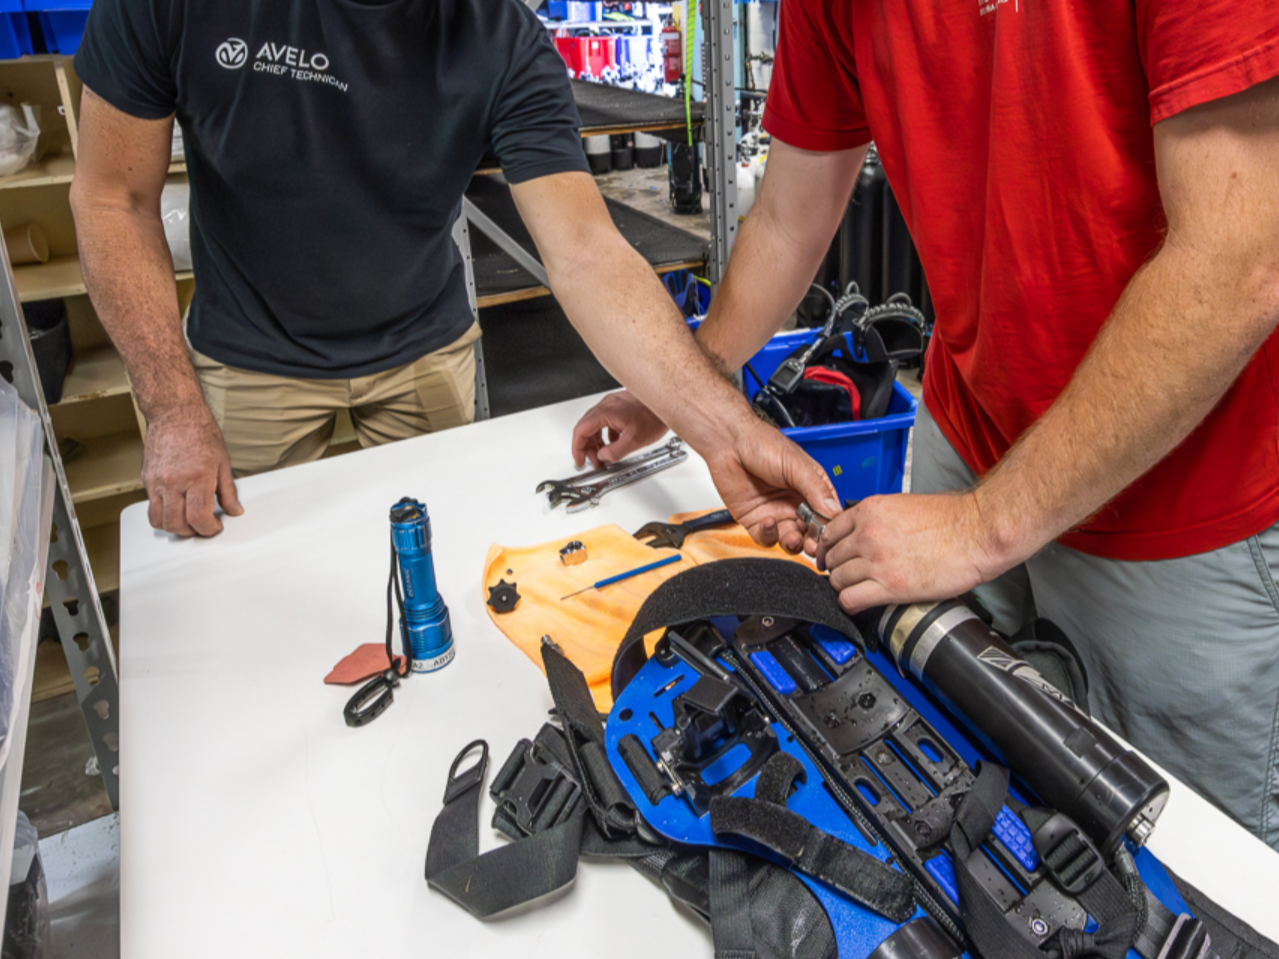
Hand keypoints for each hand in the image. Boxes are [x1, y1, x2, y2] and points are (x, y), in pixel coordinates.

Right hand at [142, 405, 243, 536]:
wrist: (175, 413)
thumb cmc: (199, 431)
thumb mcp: (223, 461)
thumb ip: (228, 490)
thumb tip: (234, 509)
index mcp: (197, 476)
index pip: (199, 516)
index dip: (208, 529)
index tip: (214, 527)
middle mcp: (174, 481)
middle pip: (177, 523)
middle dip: (192, 532)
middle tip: (202, 528)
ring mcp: (157, 481)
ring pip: (159, 519)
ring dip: (175, 528)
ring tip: (188, 523)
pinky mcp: (146, 478)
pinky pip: (151, 506)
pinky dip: (163, 514)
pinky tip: (175, 509)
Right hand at [572, 390, 668, 467]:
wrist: (668, 403)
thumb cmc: (655, 415)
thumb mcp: (634, 440)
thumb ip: (615, 451)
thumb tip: (603, 457)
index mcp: (605, 412)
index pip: (580, 431)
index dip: (577, 448)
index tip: (579, 460)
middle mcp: (607, 405)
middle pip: (586, 428)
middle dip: (588, 447)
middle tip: (594, 461)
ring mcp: (614, 404)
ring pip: (596, 425)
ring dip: (597, 441)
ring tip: (604, 455)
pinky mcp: (621, 406)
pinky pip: (607, 421)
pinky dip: (607, 434)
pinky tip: (615, 444)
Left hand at [705, 418, 841, 552]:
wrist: (729, 443)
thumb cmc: (761, 444)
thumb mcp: (795, 465)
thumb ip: (815, 489)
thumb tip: (834, 511)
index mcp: (811, 488)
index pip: (828, 514)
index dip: (830, 526)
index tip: (830, 534)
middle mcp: (796, 503)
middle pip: (811, 532)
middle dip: (813, 541)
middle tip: (812, 544)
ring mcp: (776, 513)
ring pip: (791, 540)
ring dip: (794, 543)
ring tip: (793, 537)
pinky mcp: (755, 521)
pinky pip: (767, 538)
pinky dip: (770, 536)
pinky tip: (768, 522)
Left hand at [815, 492, 1017, 611]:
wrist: (978, 532)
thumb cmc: (953, 519)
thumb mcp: (904, 506)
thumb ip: (878, 519)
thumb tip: (866, 533)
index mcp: (870, 511)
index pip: (829, 531)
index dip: (827, 547)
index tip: (829, 556)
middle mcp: (868, 534)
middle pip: (832, 557)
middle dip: (836, 567)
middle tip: (843, 575)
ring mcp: (876, 561)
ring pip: (838, 580)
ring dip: (843, 586)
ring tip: (854, 589)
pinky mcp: (890, 586)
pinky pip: (851, 599)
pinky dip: (849, 603)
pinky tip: (857, 602)